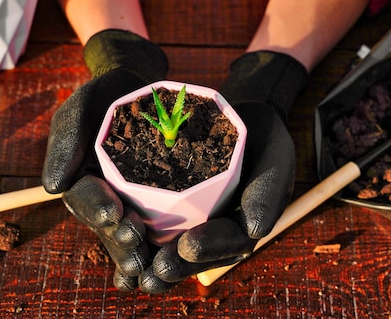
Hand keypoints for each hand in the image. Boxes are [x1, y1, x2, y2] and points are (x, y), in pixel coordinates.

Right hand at [41, 29, 167, 288]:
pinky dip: (160, 245)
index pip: (84, 197)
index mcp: (78, 178)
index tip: (113, 214)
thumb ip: (67, 140)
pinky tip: (168, 262)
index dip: (97, 207)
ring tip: (151, 265)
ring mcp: (127, 200)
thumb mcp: (82, 108)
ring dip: (138, 250)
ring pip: (129, 231)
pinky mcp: (152, 200)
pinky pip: (155, 225)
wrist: (139, 86)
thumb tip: (53, 187)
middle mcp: (101, 194)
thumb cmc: (105, 95)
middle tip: (136, 247)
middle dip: (119, 238)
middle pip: (107, 223)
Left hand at [141, 51, 308, 288]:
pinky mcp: (172, 208)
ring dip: (150, 260)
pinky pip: (154, 225)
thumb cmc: (264, 140)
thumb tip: (255, 230)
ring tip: (130, 270)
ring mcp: (194, 222)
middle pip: (196, 256)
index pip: (229, 243)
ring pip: (172, 249)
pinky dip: (135, 233)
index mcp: (245, 226)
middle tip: (155, 272)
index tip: (186, 247)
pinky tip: (115, 237)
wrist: (245, 119)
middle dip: (175, 265)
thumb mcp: (276, 159)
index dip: (208, 249)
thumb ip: (266, 192)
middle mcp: (217, 230)